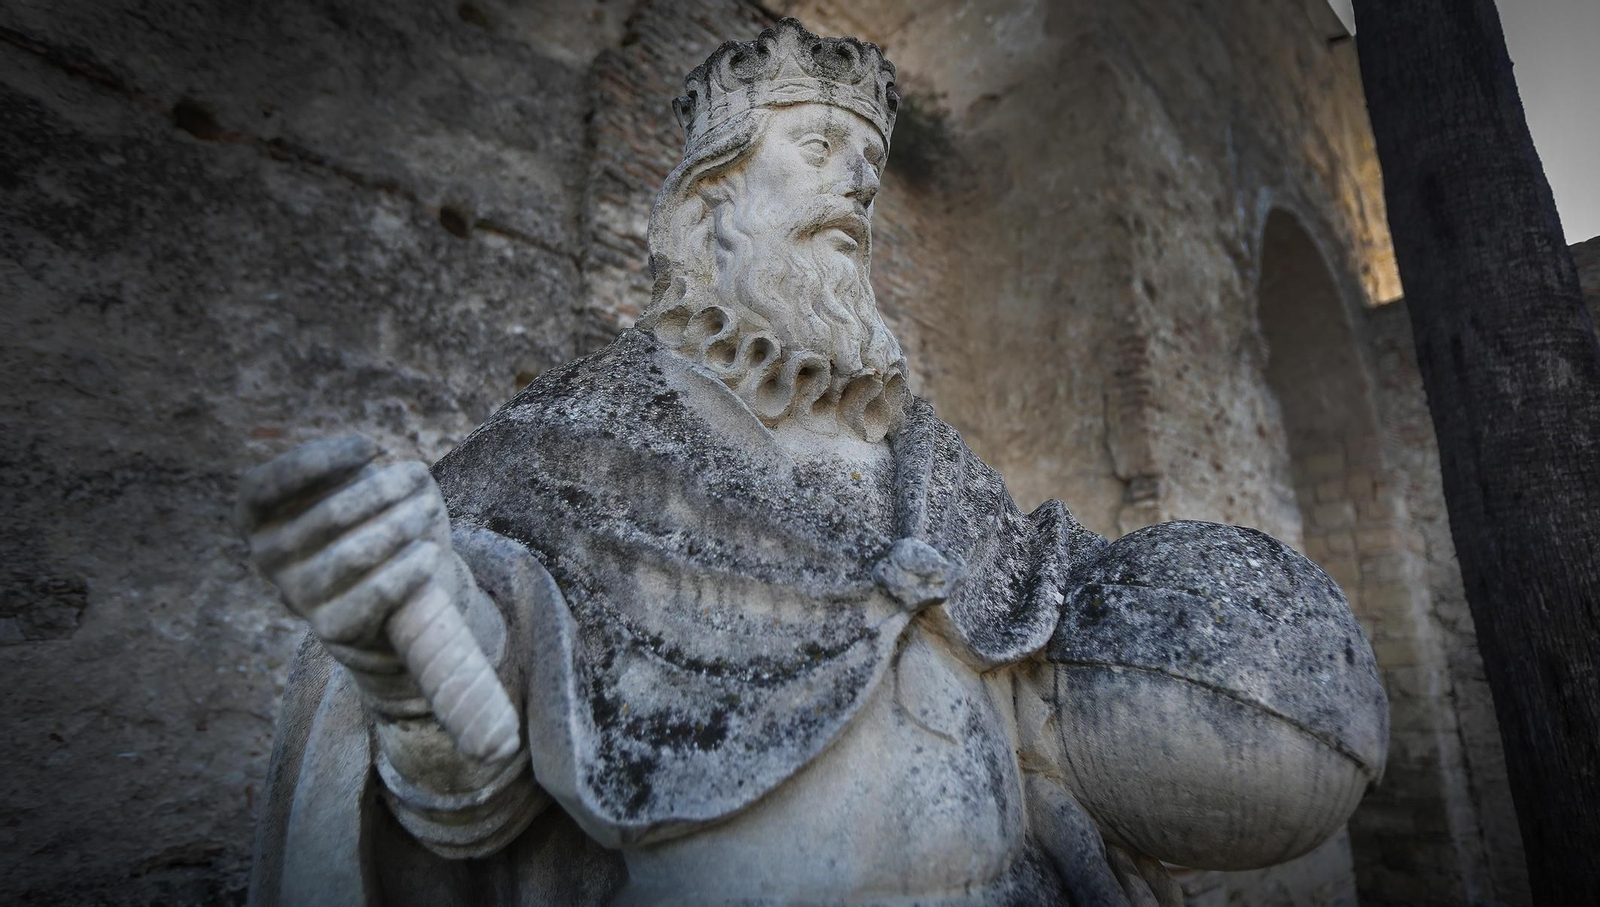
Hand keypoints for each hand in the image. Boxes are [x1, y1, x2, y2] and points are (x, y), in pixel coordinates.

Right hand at [239, 436, 447, 650]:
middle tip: (416, 473)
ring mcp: (296, 595)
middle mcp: (267, 557)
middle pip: (328, 516)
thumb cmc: (368, 518)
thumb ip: (351, 468)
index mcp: (257, 517)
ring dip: (401, 525)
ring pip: (353, 555)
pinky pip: (374, 595)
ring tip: (427, 508)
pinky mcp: (331, 627)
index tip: (371, 447)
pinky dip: (407, 570)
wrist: (392, 589)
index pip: (261, 486)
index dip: (315, 461)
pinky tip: (428, 552)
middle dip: (382, 490)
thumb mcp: (354, 484)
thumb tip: (381, 462)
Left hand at [240, 435, 519, 761]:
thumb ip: (460, 686)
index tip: (432, 557)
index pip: (352, 612)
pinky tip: (365, 450)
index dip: (393, 582)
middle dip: (394, 528)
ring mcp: (270, 548)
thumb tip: (497, 751)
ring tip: (412, 480)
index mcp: (335, 629)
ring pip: (322, 516)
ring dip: (374, 493)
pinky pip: (276, 480)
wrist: (348, 544)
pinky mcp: (257, 504)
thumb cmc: (407, 585)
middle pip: (342, 558)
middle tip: (428, 509)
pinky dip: (319, 461)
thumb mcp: (436, 629)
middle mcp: (291, 593)